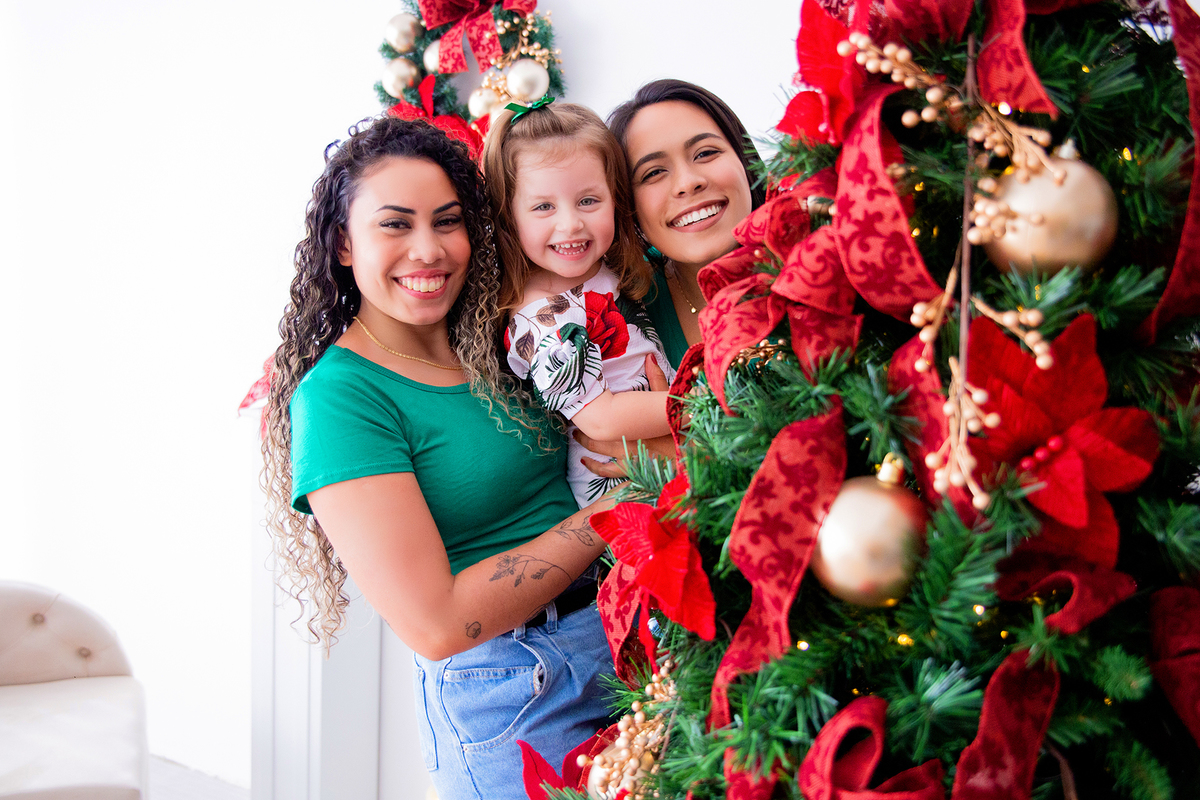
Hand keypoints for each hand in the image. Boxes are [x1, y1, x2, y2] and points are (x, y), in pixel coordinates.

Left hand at [578, 355, 675, 478]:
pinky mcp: (631, 471)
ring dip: (586, 446)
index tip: (578, 403)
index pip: (604, 416)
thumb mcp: (668, 400)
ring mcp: (627, 459)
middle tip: (573, 424)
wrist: (693, 453)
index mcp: (631, 425)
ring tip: (576, 438)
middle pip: (597, 437)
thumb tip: (649, 356)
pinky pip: (608, 472)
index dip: (588, 411)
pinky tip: (586, 463)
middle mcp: (625, 442)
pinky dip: (596, 468)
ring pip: (598, 454)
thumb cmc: (680, 427)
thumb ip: (657, 379)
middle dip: (583, 431)